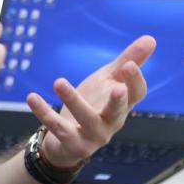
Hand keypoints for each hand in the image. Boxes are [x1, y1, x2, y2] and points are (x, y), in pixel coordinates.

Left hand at [25, 35, 155, 169]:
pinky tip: (32, 96)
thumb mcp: (109, 80)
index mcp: (123, 105)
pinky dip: (44, 112)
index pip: (136, 94)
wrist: (67, 140)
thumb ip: (128, 61)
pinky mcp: (72, 144)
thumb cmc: (94, 103)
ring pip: (85, 119)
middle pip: (117, 112)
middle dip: (118, 101)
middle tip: (117, 87)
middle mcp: (112, 122)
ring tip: (59, 81)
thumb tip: (151, 39)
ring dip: (73, 100)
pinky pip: (57, 128)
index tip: (129, 64)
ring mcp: (93, 136)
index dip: (134, 80)